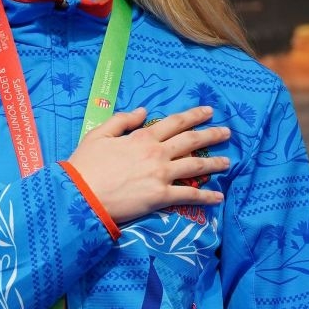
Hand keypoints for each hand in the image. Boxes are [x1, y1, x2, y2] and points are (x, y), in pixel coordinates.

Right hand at [65, 105, 230, 226]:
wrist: (81, 194)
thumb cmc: (86, 164)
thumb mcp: (99, 134)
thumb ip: (122, 120)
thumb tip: (144, 111)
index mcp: (143, 137)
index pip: (174, 123)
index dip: (193, 116)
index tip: (209, 112)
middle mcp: (157, 153)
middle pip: (191, 141)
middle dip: (211, 134)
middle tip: (227, 132)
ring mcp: (161, 175)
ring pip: (195, 165)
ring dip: (214, 163)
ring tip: (227, 162)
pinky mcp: (161, 196)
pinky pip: (189, 195)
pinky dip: (206, 196)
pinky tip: (218, 197)